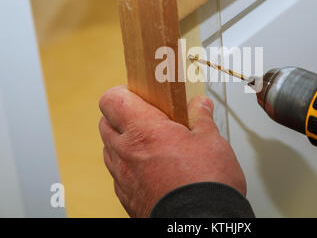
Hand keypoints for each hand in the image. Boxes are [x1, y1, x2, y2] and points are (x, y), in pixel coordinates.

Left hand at [98, 86, 246, 217]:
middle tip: (149, 118)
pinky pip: (118, 174)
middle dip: (123, 116)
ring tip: (152, 145)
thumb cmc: (206, 184)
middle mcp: (126, 153)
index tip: (141, 94)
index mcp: (144, 131)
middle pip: (105, 122)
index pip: (112, 99)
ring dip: (124, 142)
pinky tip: (152, 169)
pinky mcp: (126, 198)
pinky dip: (129, 166)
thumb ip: (201, 118)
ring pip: (109, 149)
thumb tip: (200, 105)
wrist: (201, 224)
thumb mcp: (211, 141)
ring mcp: (123, 177)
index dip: (124, 92)